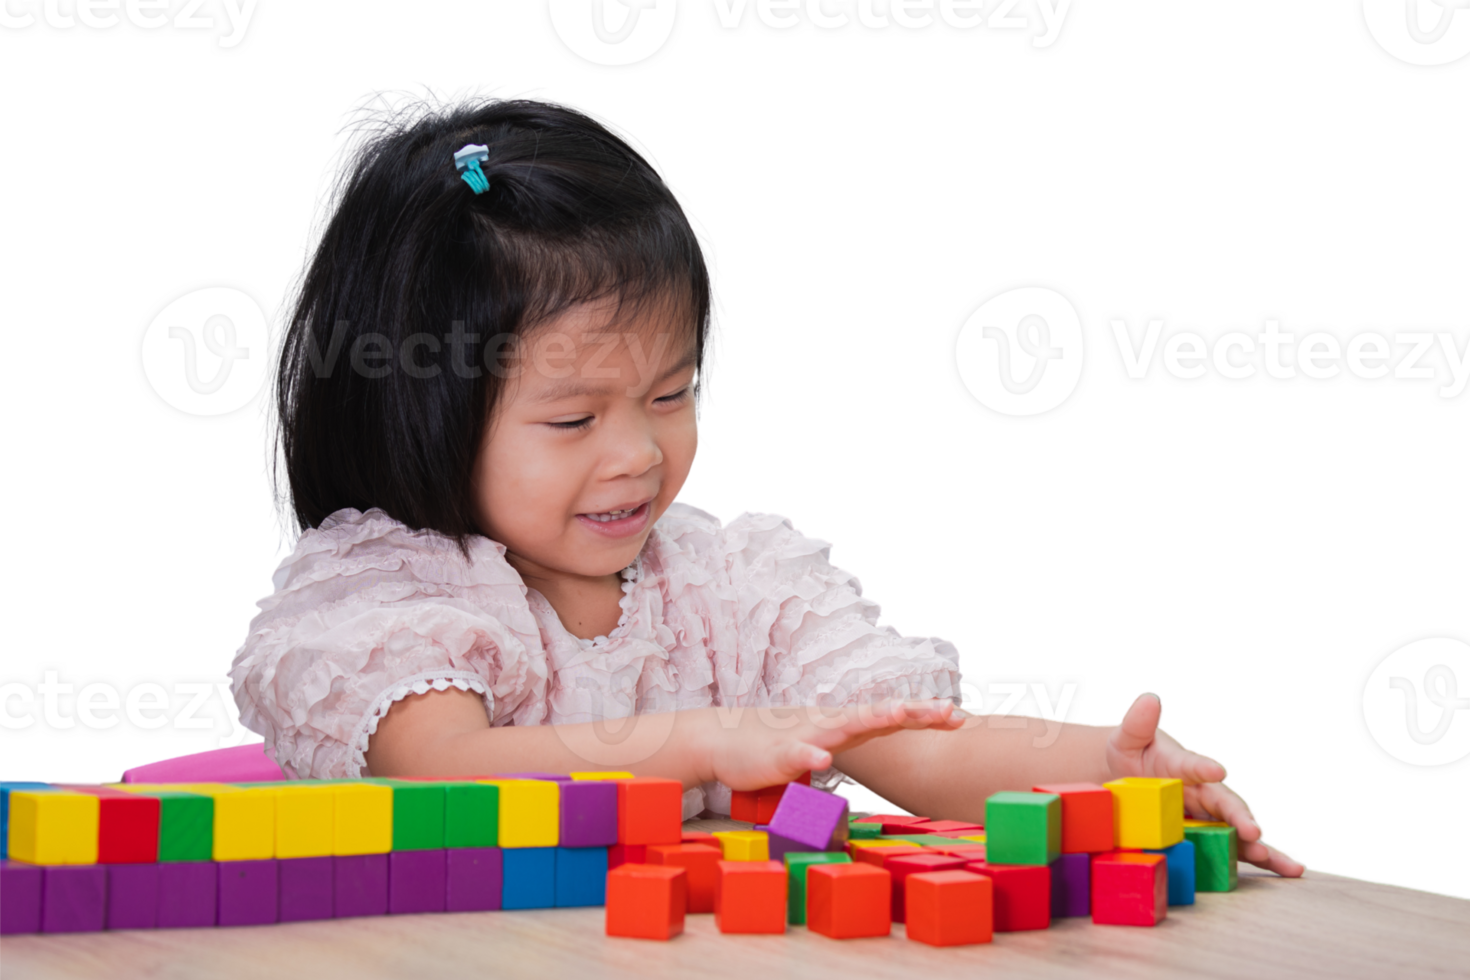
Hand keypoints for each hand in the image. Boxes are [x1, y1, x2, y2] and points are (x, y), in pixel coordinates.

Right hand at [702, 699, 963, 792]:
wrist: (722, 742)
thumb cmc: (774, 746)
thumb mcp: (820, 746)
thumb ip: (847, 746)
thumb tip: (877, 755)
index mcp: (842, 726)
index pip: (889, 717)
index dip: (923, 716)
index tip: (958, 717)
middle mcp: (830, 726)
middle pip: (878, 716)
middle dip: (914, 713)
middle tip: (949, 713)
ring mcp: (806, 737)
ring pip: (844, 728)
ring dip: (872, 720)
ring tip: (899, 713)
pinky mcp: (779, 756)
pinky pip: (797, 755)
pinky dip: (810, 756)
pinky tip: (821, 759)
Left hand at [1106, 691, 1304, 877]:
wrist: (1135, 774)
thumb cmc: (1135, 754)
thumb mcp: (1129, 739)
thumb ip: (1138, 723)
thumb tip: (1149, 698)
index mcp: (1184, 763)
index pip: (1194, 764)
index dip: (1204, 767)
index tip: (1216, 769)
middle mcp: (1207, 787)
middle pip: (1226, 801)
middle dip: (1240, 816)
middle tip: (1253, 830)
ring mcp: (1213, 811)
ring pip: (1242, 826)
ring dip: (1263, 844)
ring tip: (1286, 863)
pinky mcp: (1216, 832)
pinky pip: (1241, 845)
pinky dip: (1266, 856)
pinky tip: (1290, 866)